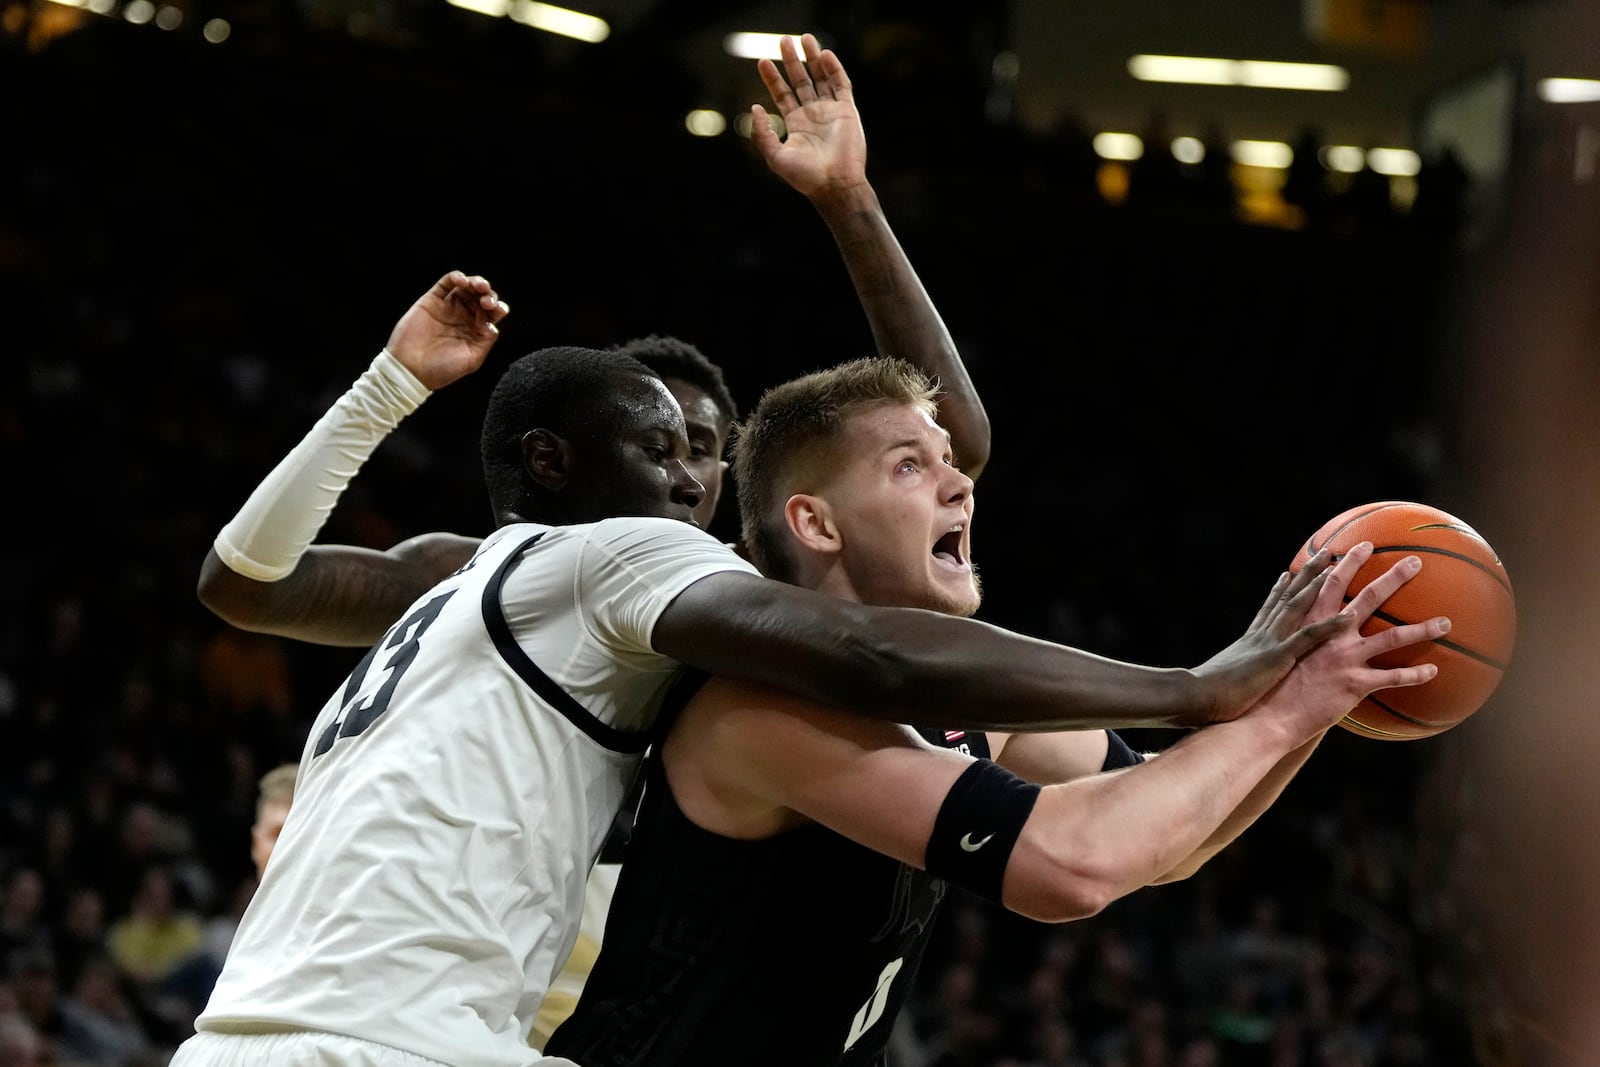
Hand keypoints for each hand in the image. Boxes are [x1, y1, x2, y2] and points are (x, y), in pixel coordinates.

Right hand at [384, 270, 509, 390]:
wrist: (411, 369)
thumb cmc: (441, 369)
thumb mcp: (472, 359)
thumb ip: (485, 341)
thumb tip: (492, 324)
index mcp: (474, 330)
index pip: (491, 313)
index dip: (498, 308)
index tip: (498, 310)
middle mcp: (462, 317)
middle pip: (480, 297)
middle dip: (488, 294)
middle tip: (487, 301)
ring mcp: (447, 308)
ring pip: (465, 287)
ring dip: (476, 282)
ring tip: (479, 286)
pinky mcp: (431, 301)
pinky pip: (445, 283)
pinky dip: (456, 277)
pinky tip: (462, 281)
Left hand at [751, 33, 867, 198]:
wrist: (834, 185)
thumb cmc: (805, 177)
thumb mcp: (775, 156)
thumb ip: (763, 133)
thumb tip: (755, 107)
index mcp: (796, 124)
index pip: (782, 94)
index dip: (772, 78)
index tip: (762, 61)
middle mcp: (813, 115)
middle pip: (800, 81)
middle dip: (792, 61)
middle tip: (783, 40)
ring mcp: (831, 111)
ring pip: (821, 78)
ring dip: (813, 58)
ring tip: (805, 38)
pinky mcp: (847, 111)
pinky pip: (841, 84)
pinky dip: (834, 69)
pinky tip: (825, 55)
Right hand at [1190, 548, 1352, 724]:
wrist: (1195, 695)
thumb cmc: (1204, 697)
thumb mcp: (1221, 681)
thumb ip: (1231, 677)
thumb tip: (1226, 682)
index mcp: (1249, 641)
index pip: (1268, 609)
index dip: (1279, 590)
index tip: (1289, 573)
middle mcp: (1260, 635)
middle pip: (1287, 597)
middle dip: (1306, 574)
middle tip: (1323, 553)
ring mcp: (1269, 643)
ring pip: (1297, 606)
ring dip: (1317, 584)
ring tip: (1334, 564)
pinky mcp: (1276, 658)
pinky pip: (1308, 638)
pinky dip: (1329, 626)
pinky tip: (1348, 616)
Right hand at [1245, 550, 1446, 744]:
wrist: (1265, 715)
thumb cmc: (1265, 685)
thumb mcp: (1268, 650)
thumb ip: (1285, 632)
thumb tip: (1283, 625)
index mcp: (1308, 623)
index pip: (1328, 584)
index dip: (1345, 563)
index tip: (1361, 545)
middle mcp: (1330, 635)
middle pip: (1366, 599)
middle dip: (1392, 577)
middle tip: (1413, 562)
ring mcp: (1344, 659)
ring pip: (1391, 638)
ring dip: (1421, 629)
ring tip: (1446, 622)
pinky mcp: (1353, 684)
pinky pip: (1391, 678)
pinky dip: (1414, 675)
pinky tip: (1433, 671)